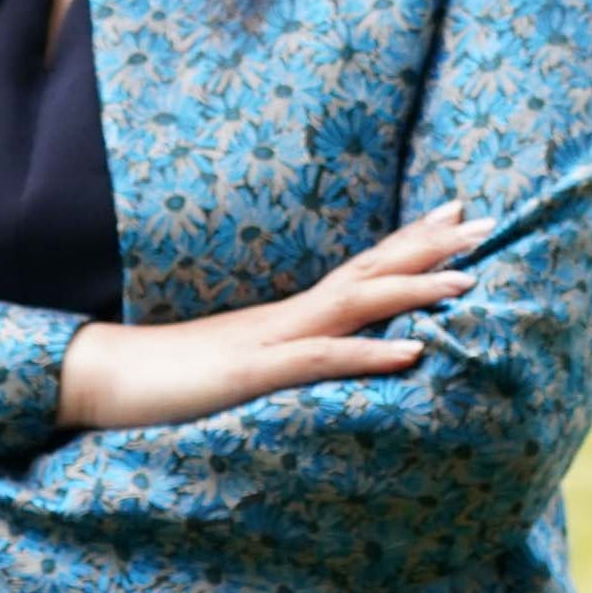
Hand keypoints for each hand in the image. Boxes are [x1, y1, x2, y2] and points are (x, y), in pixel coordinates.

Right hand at [51, 202, 487, 432]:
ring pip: (357, 303)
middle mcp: (290, 314)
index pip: (362, 264)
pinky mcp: (256, 374)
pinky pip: (324, 360)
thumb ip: (286, 357)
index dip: (412, 239)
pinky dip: (371, 352)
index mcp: (289, 312)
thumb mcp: (245, 366)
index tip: (458, 211)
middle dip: (432, 246)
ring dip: (415, 288)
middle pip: (372, 268)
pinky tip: (414, 351)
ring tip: (471, 280)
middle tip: (489, 222)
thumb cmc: (173, 379)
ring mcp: (274, 339)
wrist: (102, 381)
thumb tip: (323, 358)